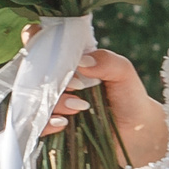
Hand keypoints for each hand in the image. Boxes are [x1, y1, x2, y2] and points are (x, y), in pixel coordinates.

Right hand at [42, 46, 168, 164]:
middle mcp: (54, 82)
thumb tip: (82, 61)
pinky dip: (47, 124)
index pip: (42, 45)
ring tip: (80, 106)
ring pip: (33, 100)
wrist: (137, 131)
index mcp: (68, 62)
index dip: (33, 38)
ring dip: (54, 102)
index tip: (33, 37)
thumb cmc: (128, 95)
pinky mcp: (50, 129)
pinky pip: (35, 127)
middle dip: (49, 78)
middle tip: (77, 85)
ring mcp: (50, 106)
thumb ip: (107, 61)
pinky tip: (64, 123)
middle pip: (31, 73)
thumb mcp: (123, 72)